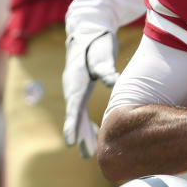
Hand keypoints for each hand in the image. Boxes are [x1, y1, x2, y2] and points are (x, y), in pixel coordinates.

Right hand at [62, 29, 118, 157]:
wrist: (88, 31)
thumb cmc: (95, 44)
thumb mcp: (101, 55)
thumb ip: (107, 70)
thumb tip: (115, 81)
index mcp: (76, 84)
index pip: (74, 109)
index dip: (73, 126)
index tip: (71, 142)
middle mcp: (73, 89)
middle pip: (76, 117)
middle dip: (81, 135)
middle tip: (87, 154)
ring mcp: (76, 89)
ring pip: (79, 115)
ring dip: (85, 132)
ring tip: (89, 151)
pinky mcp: (82, 88)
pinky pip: (82, 110)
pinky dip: (87, 122)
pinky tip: (95, 131)